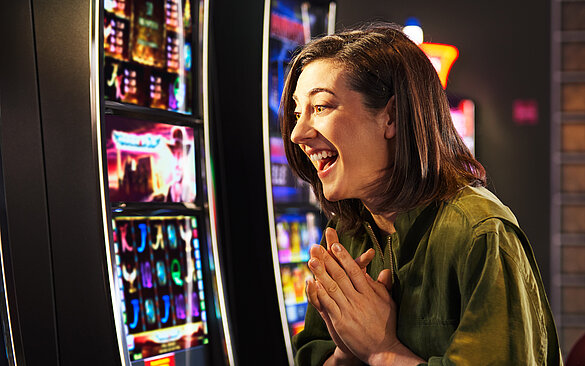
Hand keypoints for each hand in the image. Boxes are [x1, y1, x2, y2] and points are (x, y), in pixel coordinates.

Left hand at [308, 228, 399, 363]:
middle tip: (317, 247)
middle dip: (328, 260)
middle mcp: (359, 298)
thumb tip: (385, 271)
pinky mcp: (342, 322)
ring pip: (332, 287)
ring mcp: (349, 310)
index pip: (354, 270)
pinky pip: (329, 305)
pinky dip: (321, 294)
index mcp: (369, 292)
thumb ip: (383, 286)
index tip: (335, 246)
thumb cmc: (387, 326)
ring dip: (320, 273)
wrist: (384, 350)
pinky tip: (313, 284)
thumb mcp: (388, 303)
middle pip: (340, 275)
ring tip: (311, 260)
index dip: (344, 257)